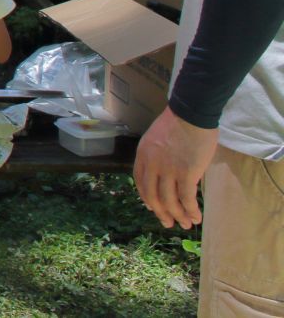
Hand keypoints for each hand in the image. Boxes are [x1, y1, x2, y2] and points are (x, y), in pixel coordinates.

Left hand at [133, 106, 217, 228]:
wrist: (191, 113)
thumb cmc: (178, 123)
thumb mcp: (157, 139)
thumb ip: (157, 156)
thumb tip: (165, 174)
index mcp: (143, 155)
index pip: (141, 183)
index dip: (147, 198)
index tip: (153, 208)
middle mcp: (152, 165)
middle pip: (153, 196)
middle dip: (162, 213)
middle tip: (169, 223)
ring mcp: (168, 170)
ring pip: (170, 201)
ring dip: (178, 215)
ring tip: (186, 224)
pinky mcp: (186, 174)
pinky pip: (186, 199)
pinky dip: (191, 211)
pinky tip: (196, 217)